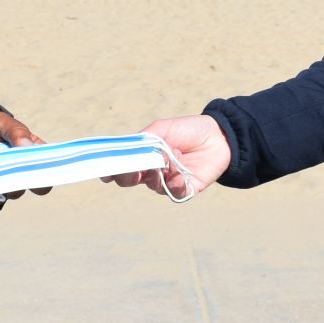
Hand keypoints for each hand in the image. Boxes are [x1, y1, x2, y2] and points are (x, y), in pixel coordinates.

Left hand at [0, 110, 48, 203]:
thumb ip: (16, 131)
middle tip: (26, 174)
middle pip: (37, 182)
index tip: (47, 166)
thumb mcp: (2, 122)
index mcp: (30, 151)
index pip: (47, 162)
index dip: (50, 166)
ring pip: (16, 192)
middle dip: (34, 180)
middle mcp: (21, 169)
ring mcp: (6, 182)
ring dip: (10, 184)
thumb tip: (26, 146)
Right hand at [107, 114, 230, 198]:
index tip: (105, 170)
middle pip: (129, 180)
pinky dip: (175, 182)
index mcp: (142, 155)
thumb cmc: (188, 130)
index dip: (111, 169)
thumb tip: (128, 154)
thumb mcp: (161, 130)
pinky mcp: (184, 190)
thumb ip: (143, 141)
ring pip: (152, 185)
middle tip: (134, 169)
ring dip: (159, 172)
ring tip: (172, 157)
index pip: (121, 165)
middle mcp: (151, 170)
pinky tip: (181, 171)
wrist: (218, 136)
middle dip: (127, 175)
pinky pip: (174, 193)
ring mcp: (167, 181)